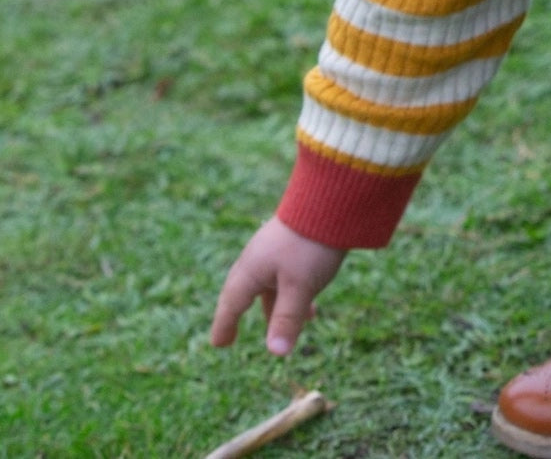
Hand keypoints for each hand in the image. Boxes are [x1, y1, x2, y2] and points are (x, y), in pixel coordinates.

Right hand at [210, 217, 346, 355]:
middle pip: (243, 292)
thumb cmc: (310, 244)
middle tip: (229, 336)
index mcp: (252, 269)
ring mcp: (275, 247)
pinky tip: (311, 306)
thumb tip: (275, 353)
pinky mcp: (293, 240)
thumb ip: (287, 319)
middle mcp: (258, 257)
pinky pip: (285, 275)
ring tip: (283, 330)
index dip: (224, 325)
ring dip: (273, 308)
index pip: (231, 303)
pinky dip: (291, 294)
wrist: (332, 198)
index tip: (218, 344)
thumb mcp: (300, 287)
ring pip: (268, 285)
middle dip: (238, 315)